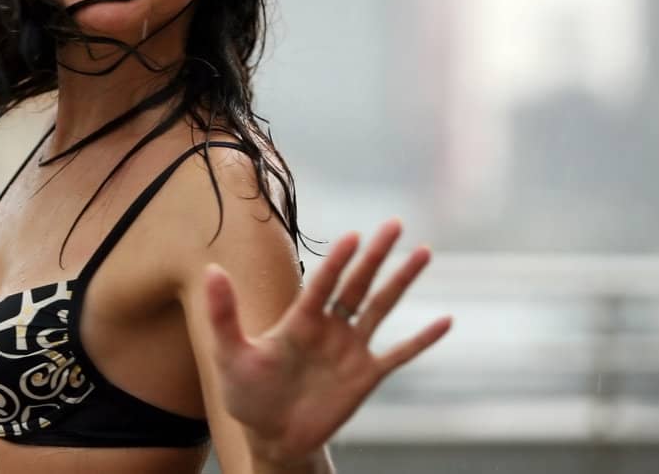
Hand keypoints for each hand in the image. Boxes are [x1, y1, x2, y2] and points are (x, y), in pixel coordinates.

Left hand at [203, 217, 451, 463]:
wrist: (273, 435)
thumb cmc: (248, 394)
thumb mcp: (229, 355)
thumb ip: (224, 314)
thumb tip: (211, 270)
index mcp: (299, 319)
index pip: (323, 284)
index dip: (337, 262)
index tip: (353, 236)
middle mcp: (329, 327)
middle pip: (357, 284)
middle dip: (376, 254)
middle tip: (395, 223)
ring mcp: (350, 349)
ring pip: (382, 307)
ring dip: (402, 281)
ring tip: (424, 252)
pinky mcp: (366, 376)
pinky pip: (399, 354)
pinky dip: (422, 339)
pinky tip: (446, 320)